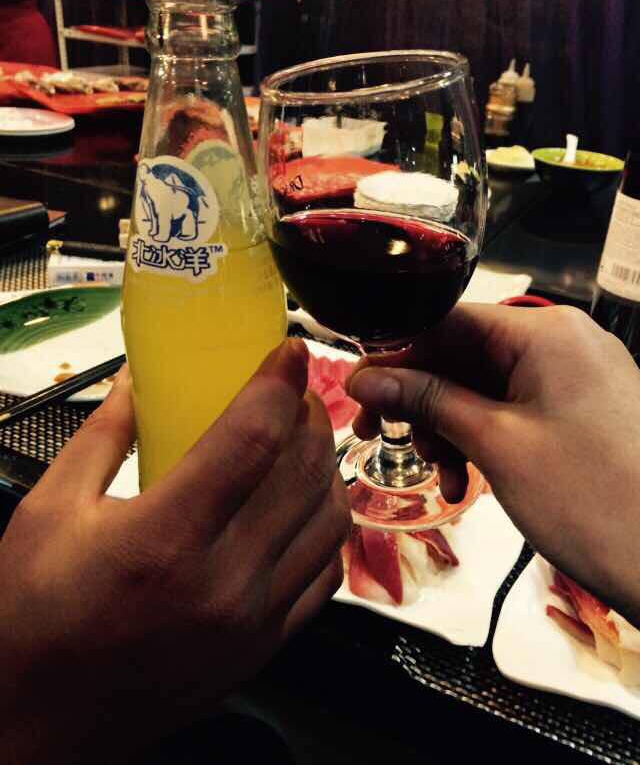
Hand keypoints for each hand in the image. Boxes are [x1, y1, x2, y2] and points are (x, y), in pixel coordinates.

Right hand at [0, 340, 349, 763]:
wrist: (36, 725)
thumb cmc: (31, 620)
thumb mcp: (49, 511)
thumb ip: (104, 436)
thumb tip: (140, 381)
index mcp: (164, 539)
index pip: (252, 439)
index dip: (278, 383)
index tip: (287, 352)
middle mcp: (222, 582)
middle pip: (302, 473)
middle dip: (309, 416)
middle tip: (294, 392)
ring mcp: (252, 621)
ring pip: (327, 521)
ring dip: (326, 468)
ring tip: (303, 442)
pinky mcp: (262, 648)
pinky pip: (324, 575)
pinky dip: (324, 529)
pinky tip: (304, 507)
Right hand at [347, 304, 639, 624]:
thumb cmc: (590, 500)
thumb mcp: (496, 445)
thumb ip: (426, 401)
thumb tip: (364, 379)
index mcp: (546, 333)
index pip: (446, 321)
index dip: (395, 356)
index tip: (358, 393)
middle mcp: (562, 342)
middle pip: (463, 355)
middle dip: (421, 401)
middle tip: (378, 438)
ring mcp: (574, 376)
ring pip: (482, 387)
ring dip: (448, 428)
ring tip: (440, 476)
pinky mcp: (579, 409)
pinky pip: (512, 409)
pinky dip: (482, 439)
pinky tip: (463, 481)